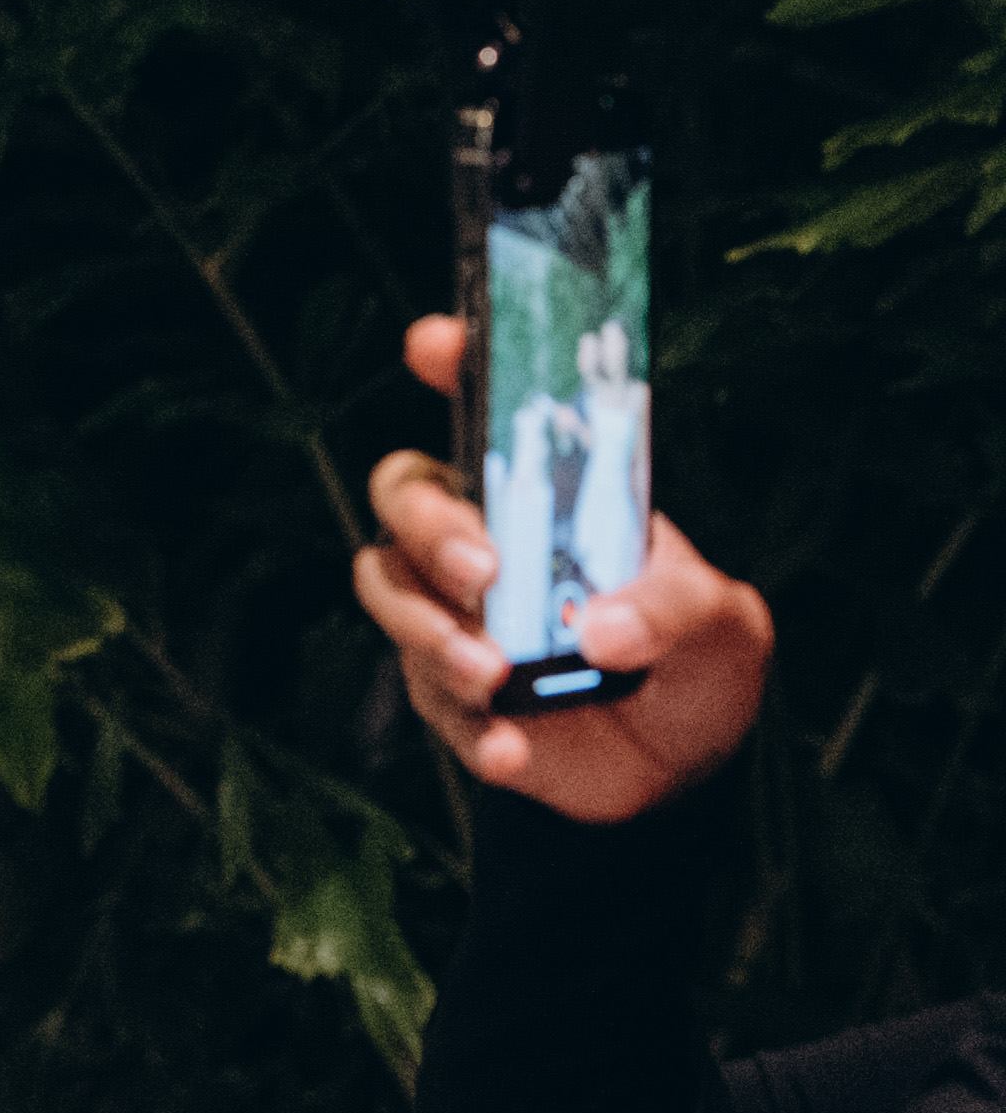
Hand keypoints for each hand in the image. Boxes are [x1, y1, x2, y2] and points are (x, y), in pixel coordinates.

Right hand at [353, 310, 772, 821]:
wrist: (684, 770)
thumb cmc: (699, 664)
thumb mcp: (726, 622)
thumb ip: (677, 607)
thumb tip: (601, 631)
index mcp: (551, 495)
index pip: (487, 409)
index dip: (452, 363)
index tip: (434, 343)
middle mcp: (486, 537)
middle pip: (404, 492)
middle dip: (430, 525)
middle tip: (485, 573)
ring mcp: (455, 612)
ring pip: (387, 585)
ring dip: (428, 629)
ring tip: (496, 678)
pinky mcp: (446, 690)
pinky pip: (424, 693)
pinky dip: (466, 724)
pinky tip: (513, 750)